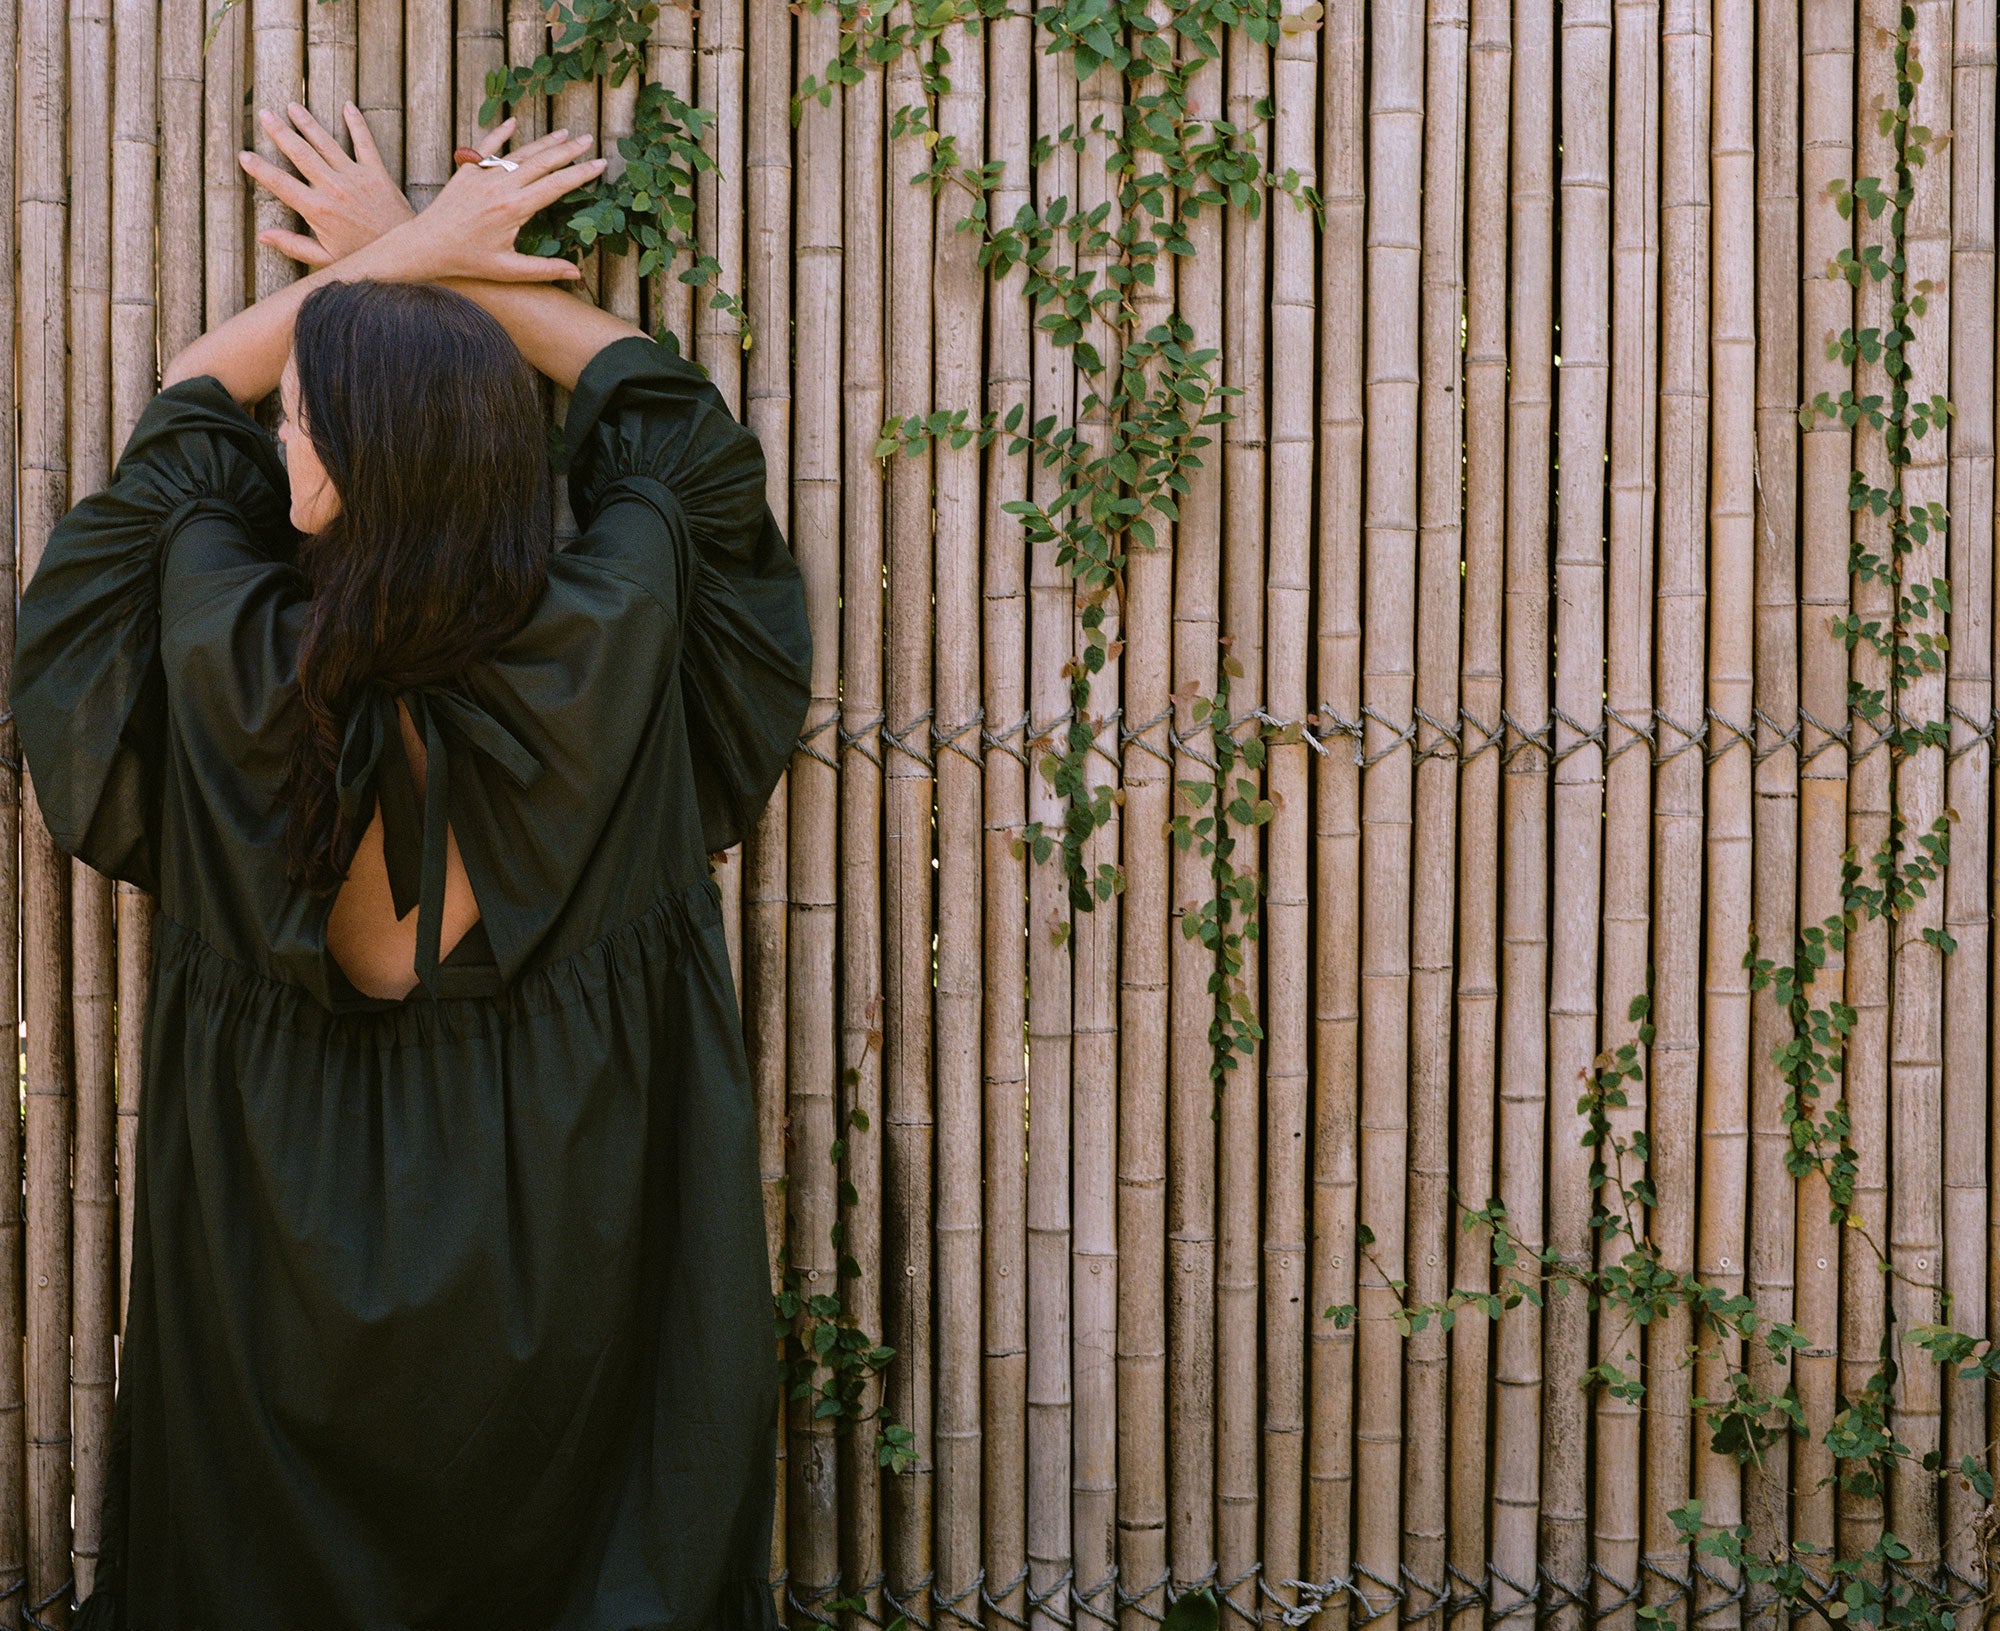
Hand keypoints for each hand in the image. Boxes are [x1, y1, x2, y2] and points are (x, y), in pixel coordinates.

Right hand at [241, 102, 421, 267]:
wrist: (407, 252)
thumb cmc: (365, 258)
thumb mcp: (327, 260)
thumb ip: (293, 245)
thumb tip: (262, 236)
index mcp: (317, 210)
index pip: (281, 184)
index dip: (260, 169)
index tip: (243, 155)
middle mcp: (333, 188)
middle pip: (300, 154)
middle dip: (280, 133)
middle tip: (264, 115)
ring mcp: (356, 177)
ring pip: (326, 143)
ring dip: (308, 123)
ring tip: (293, 107)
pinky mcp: (377, 172)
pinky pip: (365, 143)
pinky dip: (357, 123)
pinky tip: (348, 106)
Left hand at [384, 127, 604, 283]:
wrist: (427, 246)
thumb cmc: (468, 261)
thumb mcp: (509, 270)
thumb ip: (544, 270)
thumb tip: (577, 273)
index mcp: (514, 209)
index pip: (556, 186)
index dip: (581, 174)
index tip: (600, 165)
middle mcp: (499, 187)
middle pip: (541, 162)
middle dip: (568, 151)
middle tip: (589, 140)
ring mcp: (482, 175)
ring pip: (519, 152)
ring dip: (544, 142)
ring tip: (565, 133)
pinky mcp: (466, 170)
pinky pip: (486, 147)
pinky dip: (499, 132)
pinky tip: (513, 121)